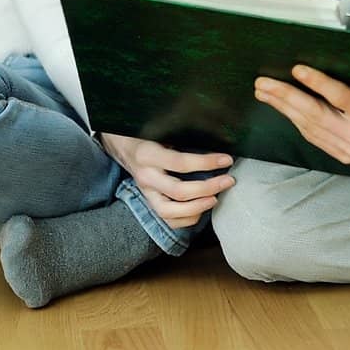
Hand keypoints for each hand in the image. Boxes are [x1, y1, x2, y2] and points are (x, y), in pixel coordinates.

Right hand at [95, 133, 233, 228]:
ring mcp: (146, 192)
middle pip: (179, 192)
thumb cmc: (146, 135)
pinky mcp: (149, 202)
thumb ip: (180, 135)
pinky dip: (187, 218)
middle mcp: (146, 176)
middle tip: (228, 181)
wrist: (121, 146)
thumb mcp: (159, 129)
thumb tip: (214, 139)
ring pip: (170, 212)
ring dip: (198, 208)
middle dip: (208, 188)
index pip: (181, 163)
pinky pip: (168, 220)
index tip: (226, 160)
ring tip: (216, 198)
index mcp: (148, 154)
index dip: (206, 163)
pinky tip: (201, 208)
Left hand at [254, 34, 349, 163]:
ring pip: (310, 128)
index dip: (318, 83)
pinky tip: (283, 108)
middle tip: (265, 83)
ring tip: (266, 92)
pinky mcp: (345, 155)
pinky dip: (296, 121)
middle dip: (287, 98)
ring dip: (285, 109)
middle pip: (316, 116)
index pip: (341, 98)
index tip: (298, 69)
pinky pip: (315, 137)